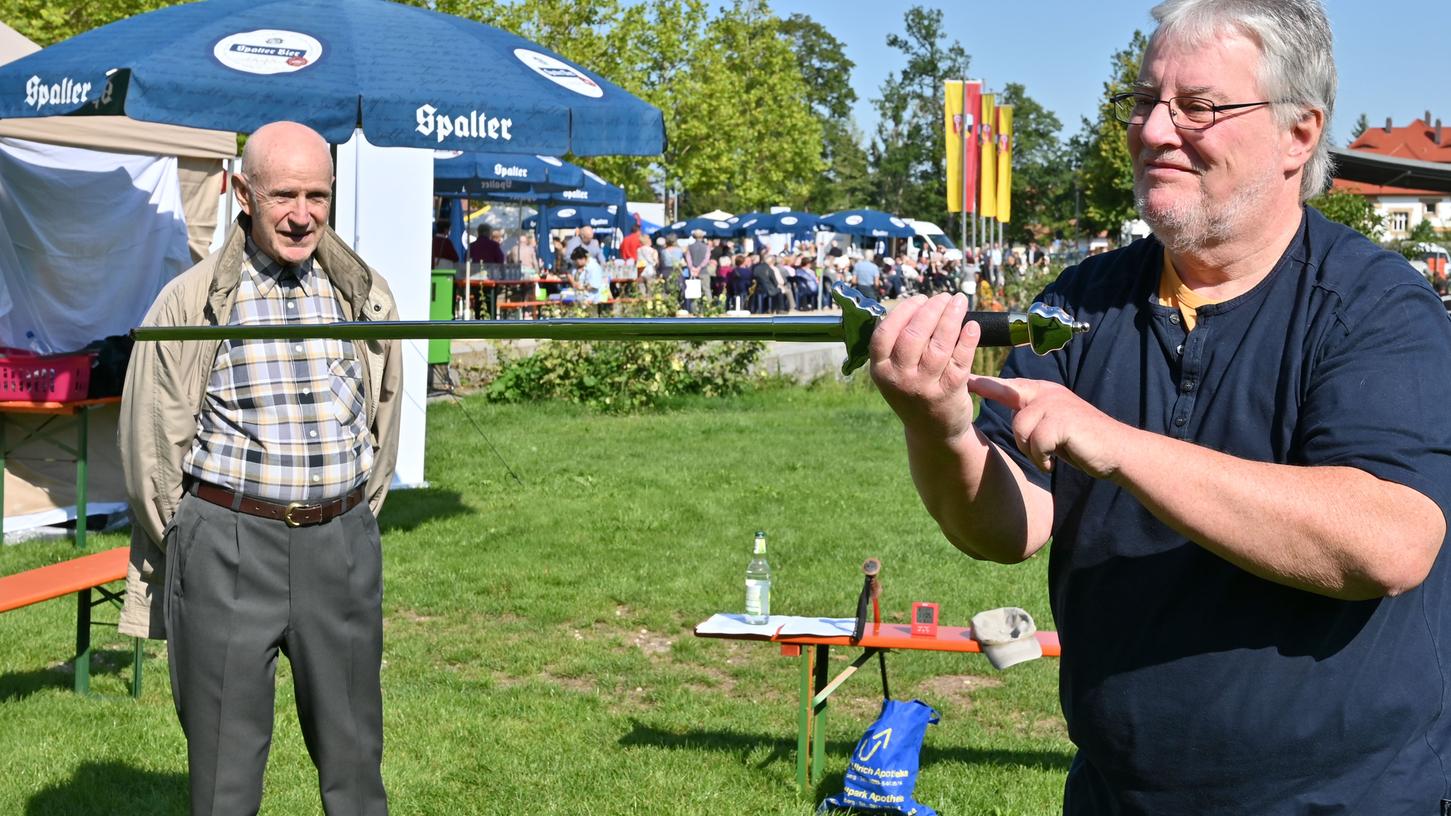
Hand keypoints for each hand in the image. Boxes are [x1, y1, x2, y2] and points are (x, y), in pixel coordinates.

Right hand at [868, 293, 979, 440]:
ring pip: (939, 345)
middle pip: (913, 335)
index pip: (885, 333)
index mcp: (880, 370)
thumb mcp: (894, 372)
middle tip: (944, 297)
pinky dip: (967, 340)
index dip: (904, 310)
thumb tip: (921, 303)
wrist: (932, 431)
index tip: (921, 298)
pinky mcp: (950, 392)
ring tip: (959, 301)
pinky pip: (960, 360)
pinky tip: (973, 326)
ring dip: (951, 317)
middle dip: (931, 309)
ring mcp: (924, 387)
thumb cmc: (913, 390)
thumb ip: (898, 343)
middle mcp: (899, 379)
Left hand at [967, 376, 1123, 477]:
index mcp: (1043, 393)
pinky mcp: (1062, 420)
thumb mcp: (1052, 425)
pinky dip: (1044, 458)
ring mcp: (1055, 404)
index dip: (986, 384)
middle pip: (1014, 418)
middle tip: (1045, 452)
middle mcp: (1047, 394)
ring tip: (1053, 455)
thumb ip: (1032, 417)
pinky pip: (1037, 443)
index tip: (966, 379)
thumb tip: (1013, 415)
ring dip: (1035, 451)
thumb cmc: (1082, 442)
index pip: (1008, 387)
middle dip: (1024, 442)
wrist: (1117, 451)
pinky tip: (1056, 460)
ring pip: (1023, 431)